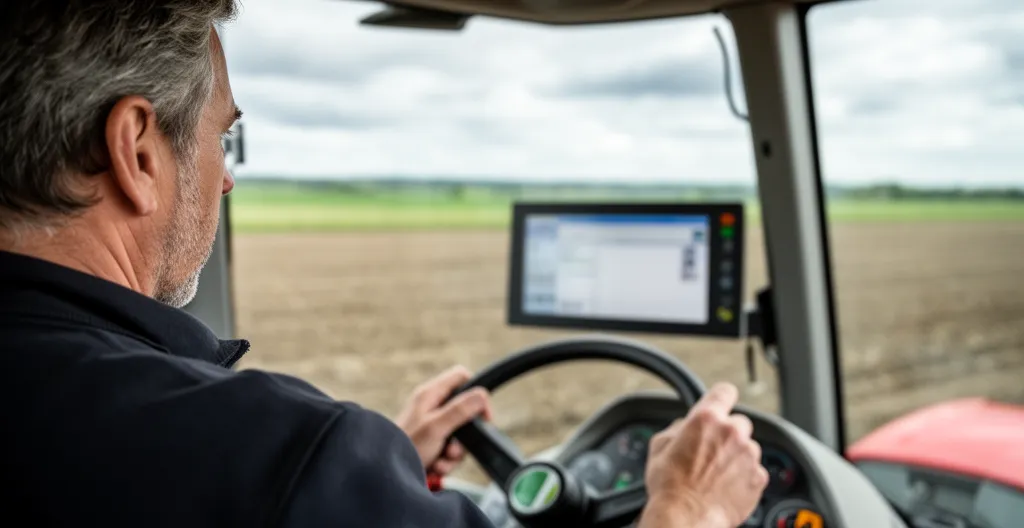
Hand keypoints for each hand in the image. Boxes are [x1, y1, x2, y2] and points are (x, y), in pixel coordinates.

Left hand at [395, 366, 492, 474]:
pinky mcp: (431, 444)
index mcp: (430, 394)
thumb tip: (482, 394)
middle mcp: (431, 407)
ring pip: (459, 435)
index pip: (461, 377)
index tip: (482, 414)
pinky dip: (446, 462)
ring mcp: (431, 426)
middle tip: (455, 446)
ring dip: (455, 452)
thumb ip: (460, 410)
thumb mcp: (436, 427)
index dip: (476, 392)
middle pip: (464, 411)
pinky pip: (450, 450)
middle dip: (465, 435)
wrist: (386, 476)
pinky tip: (436, 467)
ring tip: (441, 460)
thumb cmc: (405, 447)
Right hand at [639, 383, 768, 527]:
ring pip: (747, 448)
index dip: (721, 398)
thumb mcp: (659, 445)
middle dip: (727, 433)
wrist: (685, 518)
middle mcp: (733, 432)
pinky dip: (744, 477)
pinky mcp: (758, 478)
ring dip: (736, 456)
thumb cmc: (669, 485)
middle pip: (739, 422)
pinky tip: (725, 487)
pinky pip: (754, 471)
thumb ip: (678, 427)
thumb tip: (686, 425)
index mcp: (707, 419)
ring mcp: (749, 455)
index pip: (724, 391)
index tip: (721, 403)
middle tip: (711, 452)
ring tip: (715, 475)